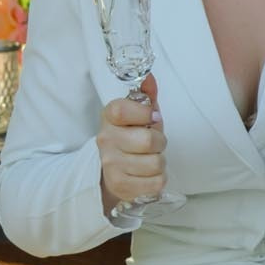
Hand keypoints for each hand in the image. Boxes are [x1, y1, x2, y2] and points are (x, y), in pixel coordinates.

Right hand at [97, 75, 167, 210]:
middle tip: (154, 144)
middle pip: (148, 140)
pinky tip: (147, 175)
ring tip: (149, 160)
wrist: (112, 170)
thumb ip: (146, 95)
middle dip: (160, 142)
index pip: (122, 109)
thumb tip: (149, 78)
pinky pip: (156, 182)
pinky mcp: (120, 186)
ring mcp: (110, 165)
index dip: (144, 113)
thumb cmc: (131, 137)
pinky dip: (158, 179)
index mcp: (109, 117)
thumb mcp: (139, 114)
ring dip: (160, 162)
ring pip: (155, 163)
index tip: (153, 117)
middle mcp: (105, 140)